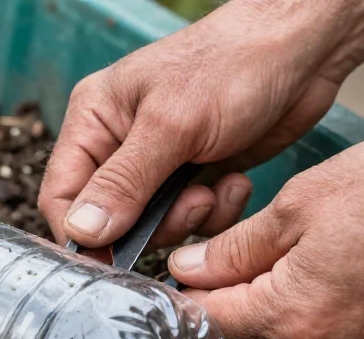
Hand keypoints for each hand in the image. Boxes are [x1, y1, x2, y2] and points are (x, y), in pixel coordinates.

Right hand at [39, 0, 363, 249]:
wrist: (302, 49)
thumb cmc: (231, 66)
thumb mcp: (171, 126)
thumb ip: (124, 184)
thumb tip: (81, 232)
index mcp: (94, 121)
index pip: (61, 196)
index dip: (82, 234)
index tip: (112, 263)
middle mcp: (118, 144)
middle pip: (109, 219)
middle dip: (152, 225)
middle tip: (191, 206)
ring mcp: (158, 162)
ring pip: (152, 225)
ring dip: (188, 219)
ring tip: (215, 190)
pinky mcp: (196, 175)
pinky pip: (190, 219)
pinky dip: (215, 211)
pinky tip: (235, 183)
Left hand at [168, 122, 363, 338]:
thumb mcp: (300, 204)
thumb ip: (234, 248)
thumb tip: (190, 270)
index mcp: (297, 316)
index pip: (209, 326)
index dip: (175, 305)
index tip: (158, 289)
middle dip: (207, 327)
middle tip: (189, 290)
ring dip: (247, 336)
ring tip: (233, 290)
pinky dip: (289, 337)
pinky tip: (284, 299)